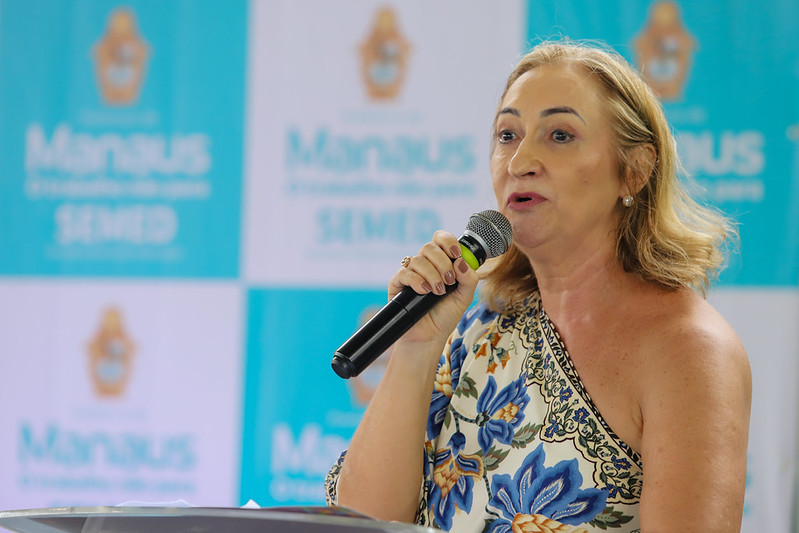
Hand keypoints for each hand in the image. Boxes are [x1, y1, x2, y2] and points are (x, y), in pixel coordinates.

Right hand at [388, 231, 479, 349]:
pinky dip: (417, 281)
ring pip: (418, 259)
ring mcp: (410, 273)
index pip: (441, 239)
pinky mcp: (397, 284)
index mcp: (441, 263)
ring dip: (432, 275)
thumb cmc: (445, 316)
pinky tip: (424, 292)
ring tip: (438, 292)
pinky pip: (404, 272)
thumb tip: (461, 261)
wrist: (429, 337)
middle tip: (449, 281)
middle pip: (429, 247)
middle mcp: (425, 265)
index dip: (448, 241)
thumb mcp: (464, 297)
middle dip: (442, 263)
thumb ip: (469, 278)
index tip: (456, 254)